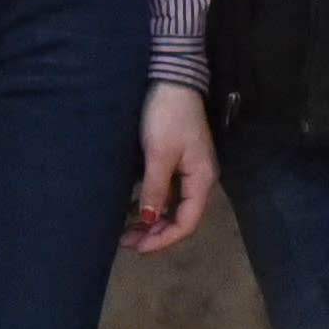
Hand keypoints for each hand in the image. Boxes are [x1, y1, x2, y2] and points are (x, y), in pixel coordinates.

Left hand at [124, 87, 219, 254]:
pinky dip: (152, 205)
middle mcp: (199, 179)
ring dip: (152, 221)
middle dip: (155, 234)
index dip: (163, 240)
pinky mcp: (178, 161)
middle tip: (126, 242)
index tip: (138, 248)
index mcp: (201, 180)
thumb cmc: (167, 116)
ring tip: (127, 231)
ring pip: (173, 207)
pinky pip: (168, 193)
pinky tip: (134, 208)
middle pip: (181, 218)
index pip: (186, 223)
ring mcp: (190, 170)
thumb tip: (150, 222)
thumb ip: (155, 190)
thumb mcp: (158, 154)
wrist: (172, 79)